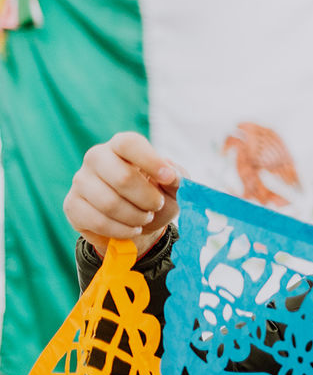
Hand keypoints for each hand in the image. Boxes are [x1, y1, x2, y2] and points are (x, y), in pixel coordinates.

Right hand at [63, 131, 180, 256]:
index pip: (129, 144)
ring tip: (145, 218)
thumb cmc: (154, 196)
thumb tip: (172, 176)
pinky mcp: (72, 205)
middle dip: (147, 198)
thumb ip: (177, 177)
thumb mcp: (173, 187)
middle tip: (156, 206)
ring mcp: (81, 180)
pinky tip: (132, 229)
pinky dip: (122, 230)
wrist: (134, 223)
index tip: (169, 178)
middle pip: (122, 177)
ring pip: (110, 203)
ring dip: (136, 217)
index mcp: (121, 146)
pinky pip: (98, 222)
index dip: (151, 161)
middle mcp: (96, 157)